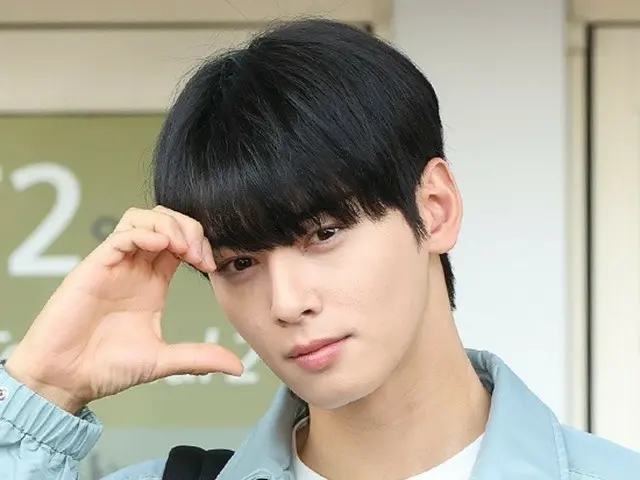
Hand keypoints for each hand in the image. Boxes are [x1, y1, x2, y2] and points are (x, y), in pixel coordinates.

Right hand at [5, 206, 242, 412]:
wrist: (66, 380)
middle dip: (189, 228)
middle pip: (165, 221)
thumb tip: (238, 367)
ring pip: (142, 218)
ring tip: (182, 248)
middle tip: (199, 255)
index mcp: (154, 281)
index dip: (200, 244)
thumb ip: (199, 357)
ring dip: (168, 224)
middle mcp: (136, 268)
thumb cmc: (107, 368)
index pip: (181, 242)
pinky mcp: (94, 268)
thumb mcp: (163, 360)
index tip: (210, 266)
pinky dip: (143, 233)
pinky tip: (161, 246)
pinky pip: (120, 236)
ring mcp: (115, 265)